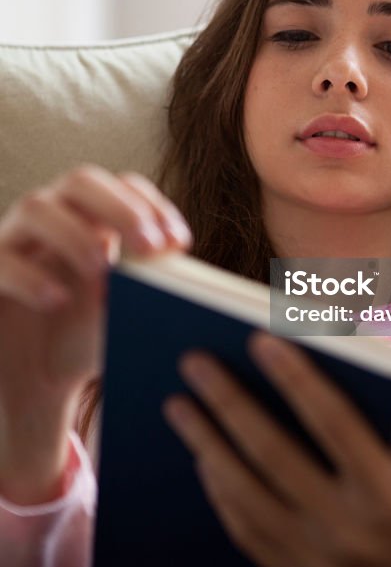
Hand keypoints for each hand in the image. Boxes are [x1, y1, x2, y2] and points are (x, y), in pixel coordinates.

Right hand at [0, 165, 191, 502]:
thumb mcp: (124, 316)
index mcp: (89, 216)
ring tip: (104, 270)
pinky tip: (59, 301)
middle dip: (121, 207)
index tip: (179, 243)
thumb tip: (195, 286)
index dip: (153, 206)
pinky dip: (32, 276)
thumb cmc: (82, 342)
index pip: (123, 186)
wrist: (30, 386)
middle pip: (81, 180)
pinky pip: (1, 259)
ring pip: (36, 207)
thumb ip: (151, 292)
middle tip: (150, 247)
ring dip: (76, 233)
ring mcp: (12, 241)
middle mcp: (50, 217)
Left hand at [164, 335, 390, 566]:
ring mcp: (316, 561)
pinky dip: (220, 495)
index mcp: (389, 495)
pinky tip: (206, 462)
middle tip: (195, 364)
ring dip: (207, 446)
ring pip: (245, 496)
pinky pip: (247, 534)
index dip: (294, 378)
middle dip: (227, 403)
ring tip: (180, 408)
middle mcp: (346, 529)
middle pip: (271, 454)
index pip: (331, 423)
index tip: (260, 340)